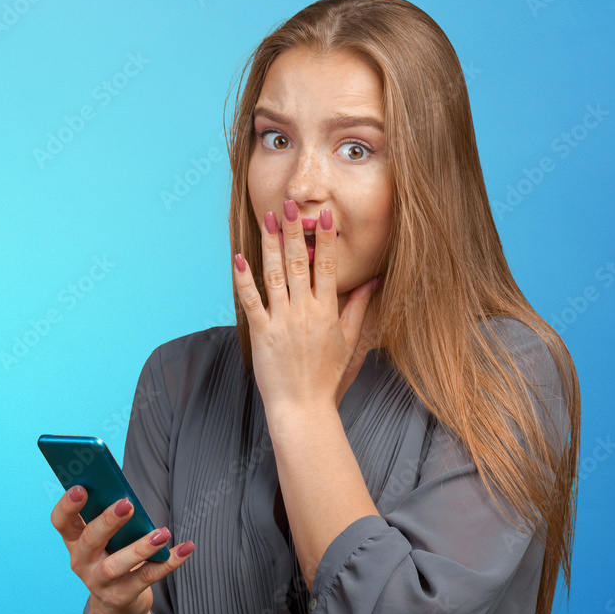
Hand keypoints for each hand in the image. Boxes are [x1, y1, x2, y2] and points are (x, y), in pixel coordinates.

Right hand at [50, 485, 194, 613]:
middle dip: (107, 521)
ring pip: (116, 565)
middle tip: (126, 504)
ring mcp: (99, 582)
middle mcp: (82, 562)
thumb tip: (126, 494)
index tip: (81, 487)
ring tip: (162, 533)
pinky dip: (168, 563)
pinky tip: (185, 549)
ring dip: (140, 547)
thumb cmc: (113, 554)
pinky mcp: (121, 597)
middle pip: (90, 540)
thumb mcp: (106, 537)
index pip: (61, 521)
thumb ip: (110, 516)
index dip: (68, 505)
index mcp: (74, 540)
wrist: (118, 602)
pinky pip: (146, 578)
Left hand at [232, 201, 382, 415]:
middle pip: (300, 263)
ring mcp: (282, 321)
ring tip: (267, 219)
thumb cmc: (326, 376)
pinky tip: (239, 258)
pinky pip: (251, 301)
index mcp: (327, 311)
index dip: (326, 240)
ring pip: (275, 275)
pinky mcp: (261, 333)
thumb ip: (359, 308)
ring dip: (270, 245)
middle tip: (289, 205)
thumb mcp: (349, 341)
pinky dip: (244, 279)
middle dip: (294, 232)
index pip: (328, 267)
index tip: (324, 216)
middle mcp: (305, 312)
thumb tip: (374, 282)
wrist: (303, 408)